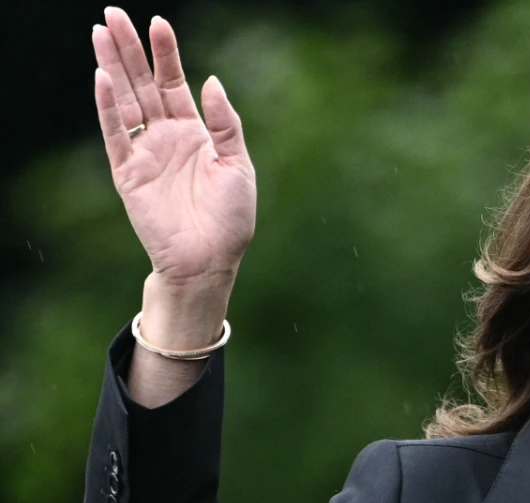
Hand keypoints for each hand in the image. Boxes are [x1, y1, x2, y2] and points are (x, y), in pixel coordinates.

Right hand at [92, 7, 255, 287]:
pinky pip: (115, 134)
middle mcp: (166, 137)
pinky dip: (107, 107)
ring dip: (113, 67)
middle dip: (131, 49)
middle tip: (115, 13)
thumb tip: (211, 80)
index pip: (175, 84)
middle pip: (143, 84)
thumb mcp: (239, 165)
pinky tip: (102, 78)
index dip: (166, 54)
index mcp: (195, 133)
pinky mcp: (128, 173)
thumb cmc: (230, 219)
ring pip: (125, 101)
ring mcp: (145, 153)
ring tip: (101, 32)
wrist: (210, 260)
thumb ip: (225, 124)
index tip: (159, 23)